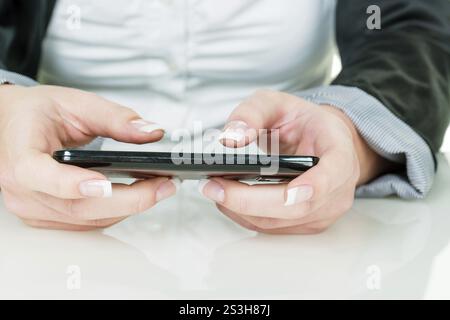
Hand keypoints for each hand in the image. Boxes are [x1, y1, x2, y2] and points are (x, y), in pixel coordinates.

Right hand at [0, 85, 177, 230]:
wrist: (12, 125)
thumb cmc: (36, 114)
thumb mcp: (76, 103)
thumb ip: (115, 117)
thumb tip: (150, 132)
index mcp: (21, 155)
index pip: (39, 175)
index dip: (72, 184)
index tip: (105, 183)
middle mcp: (22, 189)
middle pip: (78, 206)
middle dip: (129, 199)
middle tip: (164, 185)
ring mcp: (33, 208)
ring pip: (87, 219)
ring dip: (128, 207)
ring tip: (159, 187)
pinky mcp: (46, 217)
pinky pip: (86, 223)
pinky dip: (115, 211)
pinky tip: (136, 196)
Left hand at [199, 90, 392, 233]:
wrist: (318, 141)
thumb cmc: (301, 123)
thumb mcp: (276, 103)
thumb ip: (252, 113)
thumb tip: (230, 139)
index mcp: (339, 150)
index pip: (334, 173)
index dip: (315, 186)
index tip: (291, 192)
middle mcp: (337, 187)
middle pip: (297, 207)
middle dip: (251, 200)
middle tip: (214, 187)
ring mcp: (324, 210)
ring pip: (280, 222)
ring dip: (242, 210)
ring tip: (213, 189)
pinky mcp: (306, 223)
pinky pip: (273, 227)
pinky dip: (245, 216)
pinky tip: (227, 199)